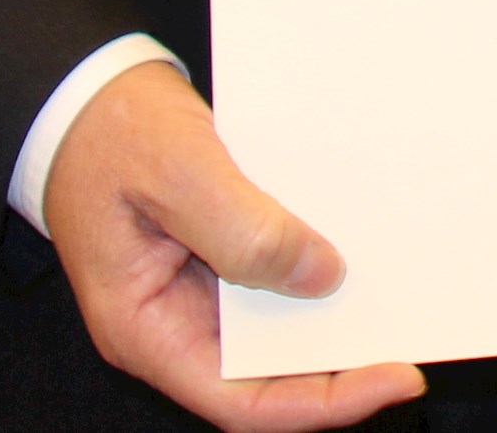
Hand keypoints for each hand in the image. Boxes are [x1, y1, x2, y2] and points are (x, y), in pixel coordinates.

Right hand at [44, 61, 420, 427]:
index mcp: (145, 330)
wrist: (83, 95)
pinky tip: (358, 246)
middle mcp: (173, 325)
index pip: (242, 401)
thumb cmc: (108, 135)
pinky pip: (273, 277)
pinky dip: (314, 265)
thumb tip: (320, 276)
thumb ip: (242, 229)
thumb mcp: (176, 173)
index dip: (323, 401)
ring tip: (396, 290)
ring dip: (331, 312)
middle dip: (339, 360)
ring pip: (276, 328)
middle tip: (412, 330)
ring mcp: (196, 293)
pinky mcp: (217, 256)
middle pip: (267, 373)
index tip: (395, 376)